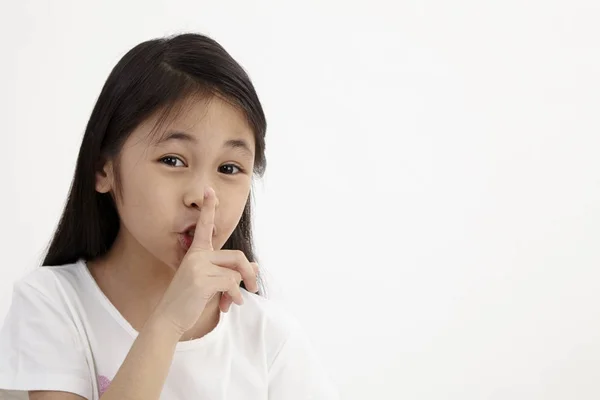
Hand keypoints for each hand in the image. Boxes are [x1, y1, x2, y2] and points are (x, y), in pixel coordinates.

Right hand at [152, 187, 258, 335]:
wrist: (168, 318)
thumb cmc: (189, 300)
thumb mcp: (210, 282)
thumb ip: (229, 272)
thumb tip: (255, 266)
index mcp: (196, 252)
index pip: (204, 226)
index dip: (208, 207)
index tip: (210, 190)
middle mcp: (197, 255)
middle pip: (237, 256)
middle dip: (249, 273)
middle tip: (254, 287)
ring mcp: (198, 266)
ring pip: (235, 272)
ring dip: (240, 288)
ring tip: (234, 301)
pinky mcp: (201, 279)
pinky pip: (231, 283)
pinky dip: (234, 296)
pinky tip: (229, 305)